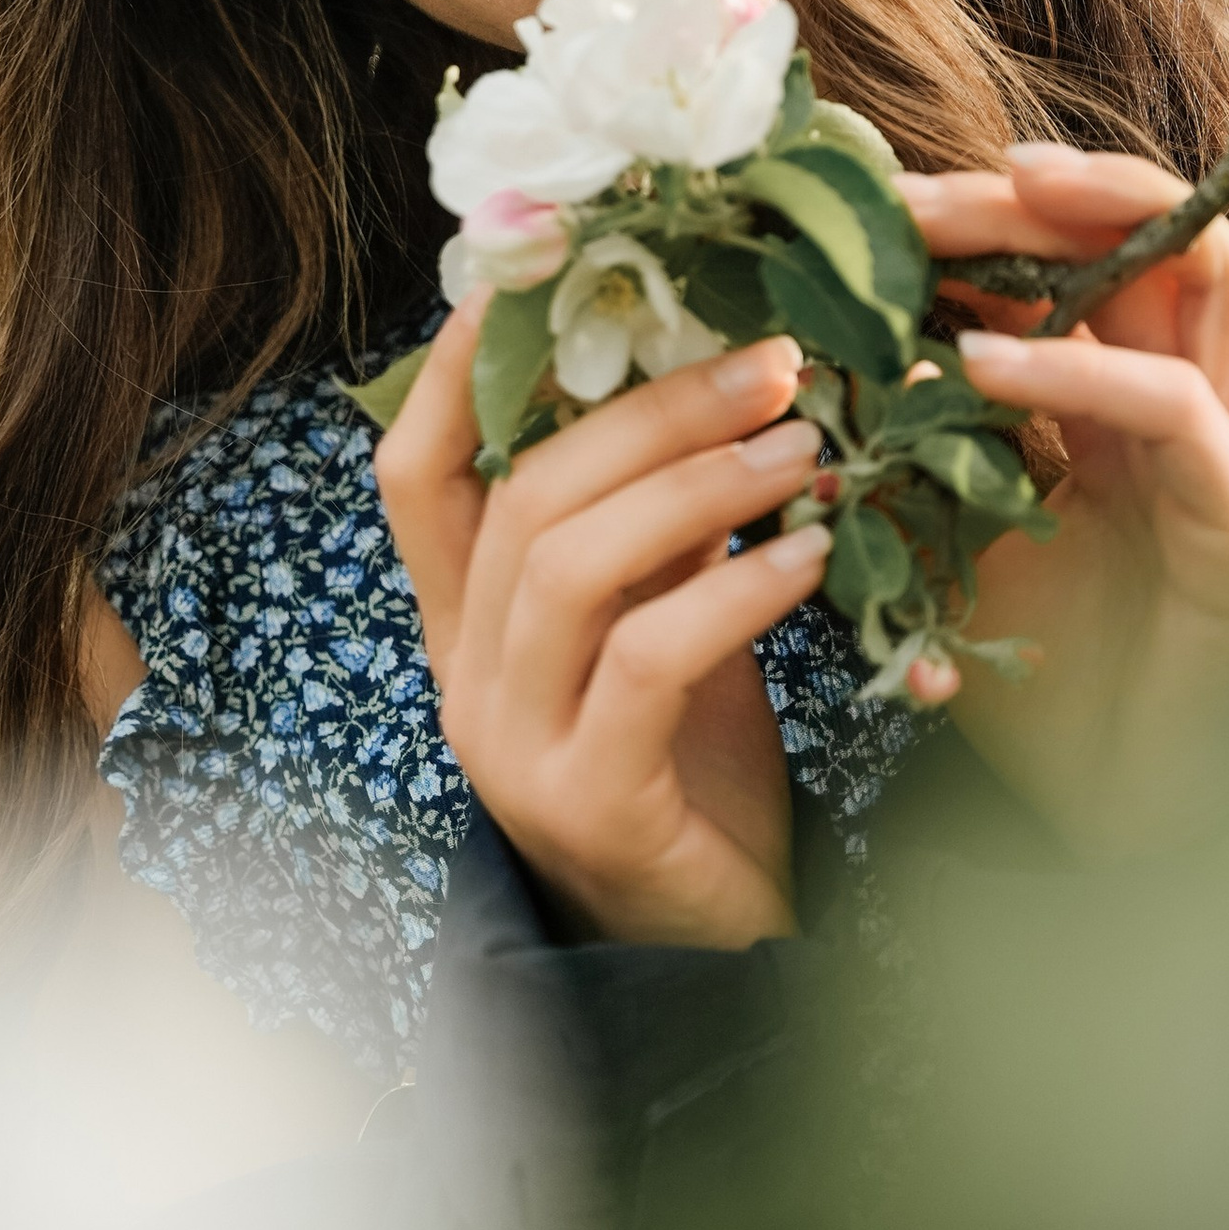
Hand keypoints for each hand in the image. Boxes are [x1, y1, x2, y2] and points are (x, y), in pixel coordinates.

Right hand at [374, 309, 834, 948]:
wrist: (719, 953)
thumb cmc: (695, 774)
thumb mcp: (668, 627)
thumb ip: (662, 530)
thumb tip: (716, 380)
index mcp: (467, 628)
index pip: (415, 477)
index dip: (457, 373)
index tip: (530, 276)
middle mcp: (465, 680)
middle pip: (519, 500)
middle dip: (646, 412)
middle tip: (769, 362)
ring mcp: (514, 745)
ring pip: (567, 566)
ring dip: (695, 484)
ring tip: (802, 444)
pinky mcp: (588, 802)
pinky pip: (645, 661)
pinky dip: (733, 590)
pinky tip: (813, 554)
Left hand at [901, 144, 1228, 854]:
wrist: (1115, 815)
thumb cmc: (1035, 670)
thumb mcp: (945, 528)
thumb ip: (905, 442)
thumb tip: (792, 359)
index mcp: (1131, 400)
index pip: (1093, 254)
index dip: (994, 209)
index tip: (875, 197)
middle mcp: (1201, 408)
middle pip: (1163, 233)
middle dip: (1044, 190)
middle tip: (916, 189)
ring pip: (1219, 278)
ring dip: (1102, 226)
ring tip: (980, 209)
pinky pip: (1176, 412)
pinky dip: (1079, 369)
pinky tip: (977, 362)